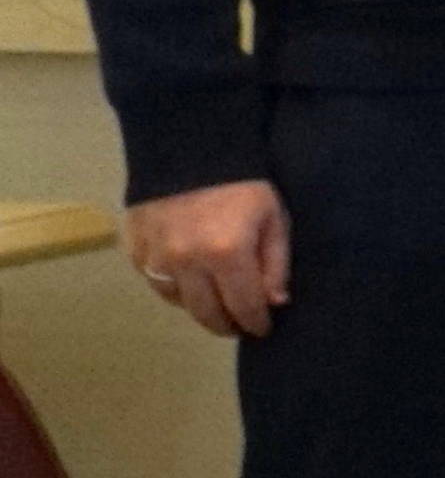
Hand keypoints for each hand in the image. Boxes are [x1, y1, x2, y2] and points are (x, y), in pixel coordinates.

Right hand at [121, 181, 286, 339]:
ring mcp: (156, 257)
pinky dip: (173, 288)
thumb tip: (275, 302)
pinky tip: (188, 283)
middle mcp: (186, 262)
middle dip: (226, 324)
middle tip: (237, 325)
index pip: (242, 306)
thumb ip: (275, 264)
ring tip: (214, 305)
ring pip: (178, 302)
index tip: (261, 328)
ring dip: (198, 307)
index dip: (254, 323)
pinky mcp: (135, 249)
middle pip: (206, 312)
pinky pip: (155, 282)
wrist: (189, 149)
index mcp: (226, 254)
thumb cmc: (242, 183)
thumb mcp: (273, 218)